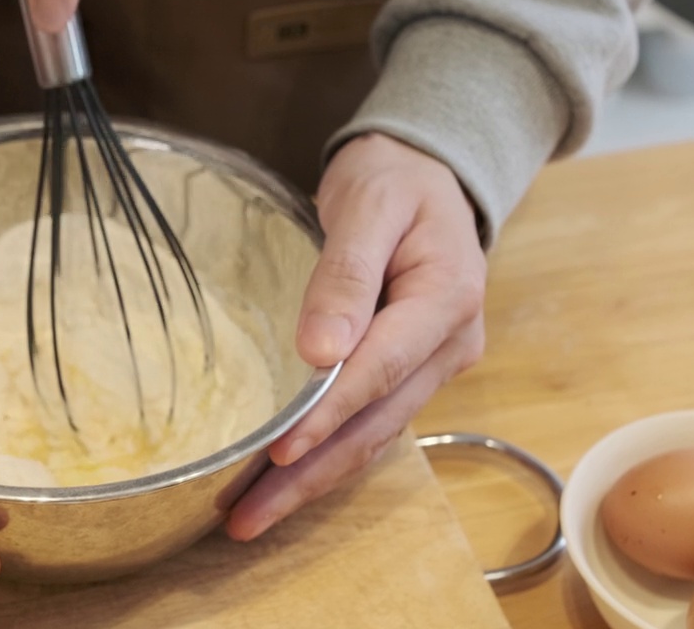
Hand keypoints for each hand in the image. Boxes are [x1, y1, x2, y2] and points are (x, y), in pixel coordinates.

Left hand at [227, 133, 487, 539]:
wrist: (426, 176)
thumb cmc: (394, 182)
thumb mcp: (370, 204)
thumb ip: (348, 273)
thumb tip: (321, 349)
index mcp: (447, 299)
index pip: (380, 370)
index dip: (328, 415)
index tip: (279, 450)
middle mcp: (449, 345)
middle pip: (375, 424)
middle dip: (309, 475)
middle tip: (245, 517)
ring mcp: (432, 365)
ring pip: (372, 437)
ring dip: (313, 480)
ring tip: (250, 516)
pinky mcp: (409, 373)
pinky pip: (369, 425)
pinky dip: (326, 458)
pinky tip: (283, 483)